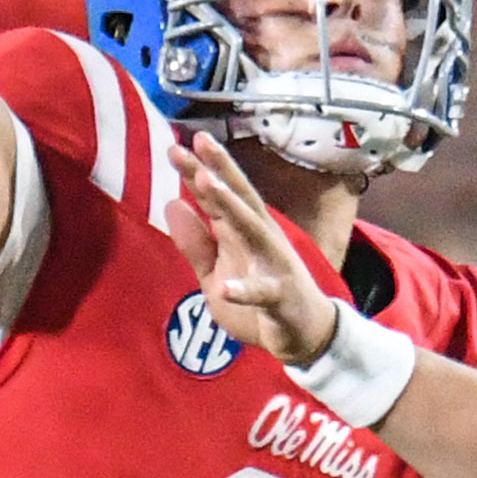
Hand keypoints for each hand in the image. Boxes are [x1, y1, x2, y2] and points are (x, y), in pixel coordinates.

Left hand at [163, 135, 339, 366]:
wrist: (305, 336)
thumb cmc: (259, 300)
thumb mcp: (216, 274)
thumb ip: (195, 243)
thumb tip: (172, 204)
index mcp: (241, 232)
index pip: (217, 197)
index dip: (198, 171)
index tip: (175, 146)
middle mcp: (260, 239)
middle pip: (239, 198)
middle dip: (219, 169)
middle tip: (198, 141)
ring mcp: (274, 265)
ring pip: (253, 230)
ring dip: (232, 207)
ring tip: (207, 184)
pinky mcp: (282, 298)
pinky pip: (263, 292)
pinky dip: (246, 290)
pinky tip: (227, 288)